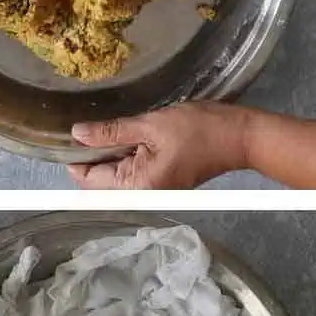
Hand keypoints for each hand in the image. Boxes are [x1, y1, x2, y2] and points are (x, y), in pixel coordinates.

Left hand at [68, 101, 251, 189]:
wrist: (240, 137)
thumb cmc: (200, 130)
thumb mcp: (152, 125)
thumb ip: (112, 132)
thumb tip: (77, 134)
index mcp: (137, 186)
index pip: (87, 180)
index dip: (75, 156)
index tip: (75, 129)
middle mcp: (141, 194)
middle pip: (99, 179)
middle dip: (93, 152)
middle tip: (97, 121)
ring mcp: (152, 188)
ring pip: (114, 172)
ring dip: (111, 150)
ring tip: (117, 124)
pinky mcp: (160, 179)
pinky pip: (131, 168)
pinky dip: (127, 151)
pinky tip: (133, 131)